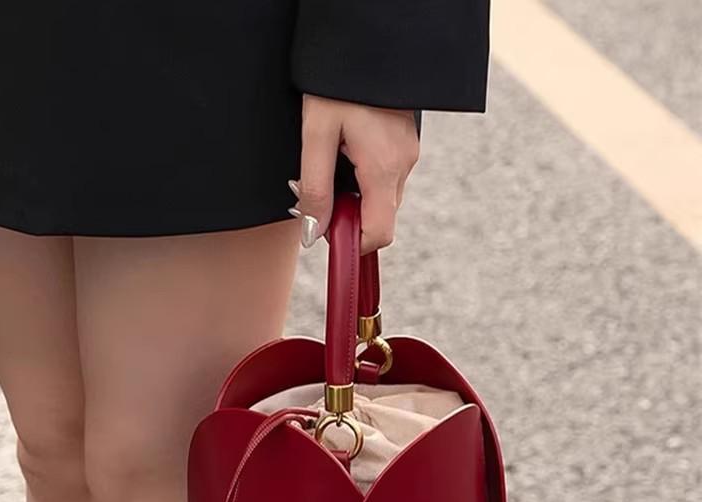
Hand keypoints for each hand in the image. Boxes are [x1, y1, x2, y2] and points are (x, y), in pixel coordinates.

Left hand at [287, 93, 419, 255]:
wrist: (364, 39)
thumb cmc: (336, 81)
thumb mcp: (316, 135)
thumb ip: (315, 189)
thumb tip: (314, 233)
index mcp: (383, 167)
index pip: (379, 233)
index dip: (353, 243)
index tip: (327, 234)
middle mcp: (403, 165)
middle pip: (379, 217)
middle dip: (349, 216)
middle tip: (318, 194)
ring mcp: (408, 153)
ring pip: (382, 197)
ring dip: (355, 196)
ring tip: (330, 166)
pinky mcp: (405, 143)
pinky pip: (386, 177)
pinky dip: (364, 179)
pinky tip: (345, 154)